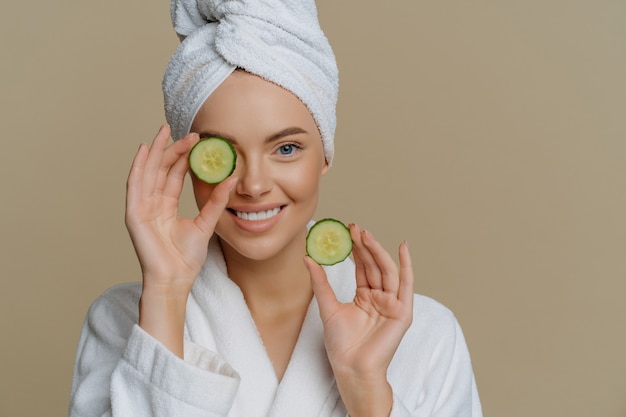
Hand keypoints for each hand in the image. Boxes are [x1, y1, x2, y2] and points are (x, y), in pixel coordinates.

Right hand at [125, 125, 235, 355]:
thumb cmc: (186, 258)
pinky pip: (135, 185)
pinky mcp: (134, 214)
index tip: (196, 140)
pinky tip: (145, 150)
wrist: (175, 279)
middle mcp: (152, 204)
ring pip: (148, 172)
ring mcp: (141, 208)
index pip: (173, 175)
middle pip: (160, 169)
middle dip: (170, 148)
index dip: (183, 157)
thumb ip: (217, 201)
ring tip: (165, 131)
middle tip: (184, 131)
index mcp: (166, 206)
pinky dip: (139, 167)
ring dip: (156, 151)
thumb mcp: (206, 223)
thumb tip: (232, 179)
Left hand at [305, 224, 413, 415]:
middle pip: (374, 265)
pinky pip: (406, 285)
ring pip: (387, 271)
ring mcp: (392, 304)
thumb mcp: (328, 307)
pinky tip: (403, 248)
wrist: (351, 368)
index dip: (356, 249)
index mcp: (365, 296)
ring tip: (365, 235)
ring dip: (378, 251)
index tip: (347, 231)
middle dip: (365, 246)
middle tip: (354, 228)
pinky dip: (406, 266)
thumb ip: (320, 282)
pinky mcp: (402, 312)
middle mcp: (380, 297)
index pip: (362, 267)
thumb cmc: (341, 345)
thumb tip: (308, 259)